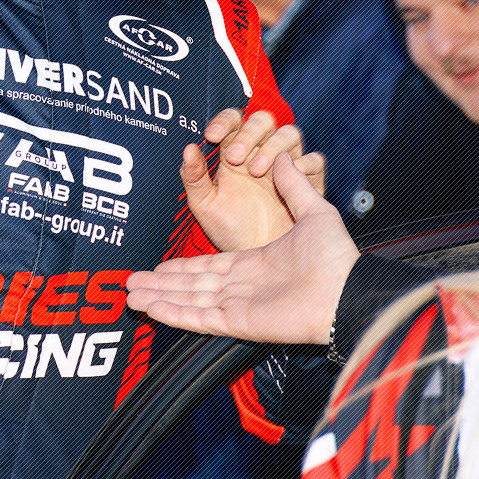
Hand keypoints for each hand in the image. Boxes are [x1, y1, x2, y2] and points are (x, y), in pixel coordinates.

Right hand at [129, 155, 360, 345]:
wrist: (348, 290)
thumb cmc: (338, 258)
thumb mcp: (314, 210)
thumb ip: (293, 185)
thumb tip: (281, 156)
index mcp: (258, 265)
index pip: (210, 268)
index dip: (182, 267)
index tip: (159, 266)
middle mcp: (245, 288)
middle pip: (192, 287)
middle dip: (161, 284)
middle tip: (132, 281)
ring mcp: (241, 307)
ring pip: (189, 302)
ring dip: (159, 298)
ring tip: (130, 294)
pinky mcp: (241, 322)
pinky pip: (201, 318)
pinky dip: (175, 314)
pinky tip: (152, 308)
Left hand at [181, 108, 311, 251]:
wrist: (256, 257)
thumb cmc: (228, 230)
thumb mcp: (204, 205)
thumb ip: (194, 176)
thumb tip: (188, 148)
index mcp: (236, 152)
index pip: (234, 120)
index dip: (225, 121)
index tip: (212, 136)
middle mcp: (262, 153)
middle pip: (263, 120)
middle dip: (249, 134)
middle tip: (234, 158)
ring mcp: (287, 165)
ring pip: (289, 134)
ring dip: (272, 146)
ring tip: (257, 171)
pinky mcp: (309, 182)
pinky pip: (314, 160)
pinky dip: (303, 163)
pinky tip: (288, 178)